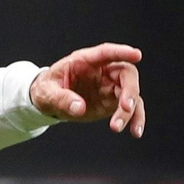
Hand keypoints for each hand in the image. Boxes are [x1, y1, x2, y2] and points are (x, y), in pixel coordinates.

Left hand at [29, 44, 144, 136]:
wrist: (48, 102)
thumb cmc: (47, 89)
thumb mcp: (47, 93)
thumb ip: (62, 99)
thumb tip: (79, 107)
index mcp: (85, 61)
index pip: (106, 53)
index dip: (122, 52)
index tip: (136, 55)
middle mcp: (102, 71)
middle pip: (125, 74)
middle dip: (130, 89)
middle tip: (126, 107)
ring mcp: (109, 86)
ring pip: (130, 94)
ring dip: (131, 111)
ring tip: (117, 127)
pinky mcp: (112, 102)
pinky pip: (130, 109)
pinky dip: (135, 119)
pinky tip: (135, 132)